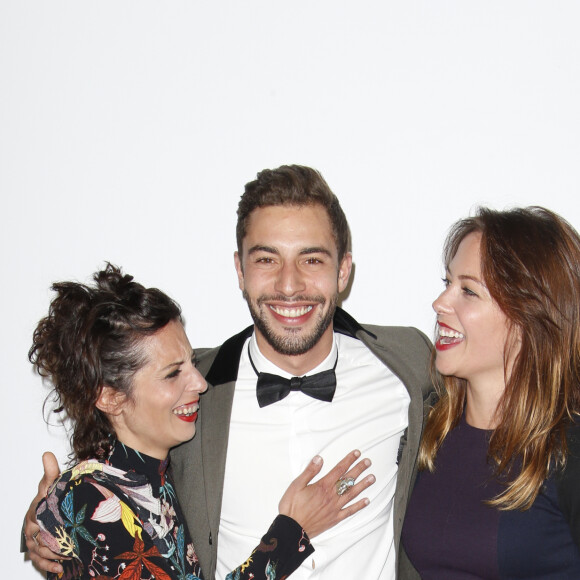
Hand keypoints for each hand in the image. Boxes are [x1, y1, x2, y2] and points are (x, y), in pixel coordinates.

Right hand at [24, 452, 66, 573]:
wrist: (53, 507)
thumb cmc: (50, 495)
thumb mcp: (51, 483)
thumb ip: (50, 471)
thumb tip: (47, 454)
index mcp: (33, 512)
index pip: (33, 519)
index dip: (39, 523)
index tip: (47, 526)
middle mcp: (31, 528)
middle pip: (36, 539)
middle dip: (48, 544)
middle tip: (62, 546)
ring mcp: (34, 541)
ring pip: (38, 552)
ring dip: (51, 557)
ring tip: (64, 558)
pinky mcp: (38, 551)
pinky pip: (40, 561)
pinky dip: (48, 566)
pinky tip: (60, 568)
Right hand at [278, 449, 374, 538]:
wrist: (292, 530)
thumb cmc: (292, 507)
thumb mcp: (296, 485)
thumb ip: (310, 471)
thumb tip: (319, 459)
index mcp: (322, 486)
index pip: (339, 469)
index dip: (349, 460)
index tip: (357, 453)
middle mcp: (331, 496)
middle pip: (348, 480)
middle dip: (359, 469)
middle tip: (368, 462)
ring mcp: (334, 508)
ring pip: (352, 494)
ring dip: (363, 485)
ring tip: (372, 478)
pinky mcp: (334, 518)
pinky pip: (350, 511)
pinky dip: (359, 506)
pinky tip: (366, 501)